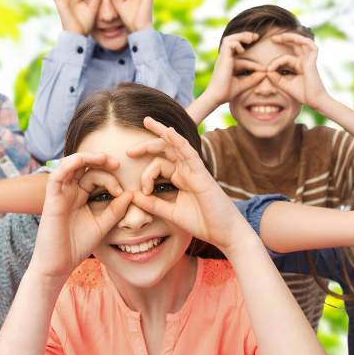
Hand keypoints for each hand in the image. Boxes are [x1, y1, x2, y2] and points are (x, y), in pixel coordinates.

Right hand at [29, 153, 131, 280]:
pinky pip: (56, 176)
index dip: (110, 178)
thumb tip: (130, 194)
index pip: (94, 176)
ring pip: (69, 165)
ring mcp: (60, 194)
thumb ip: (115, 210)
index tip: (122, 192)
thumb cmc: (76, 246)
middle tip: (117, 164)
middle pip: (83, 166)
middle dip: (100, 160)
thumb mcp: (102, 226)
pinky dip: (68, 165)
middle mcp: (69, 192)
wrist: (59, 265)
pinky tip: (82, 160)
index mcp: (80, 196)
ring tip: (103, 158)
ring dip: (86, 157)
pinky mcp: (51, 199)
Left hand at [126, 117, 249, 253]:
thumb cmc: (202, 222)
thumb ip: (153, 204)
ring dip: (161, 131)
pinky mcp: (202, 174)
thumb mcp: (171, 213)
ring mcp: (195, 169)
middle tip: (128, 151)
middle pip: (165, 148)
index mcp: (180, 177)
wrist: (225, 233)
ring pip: (176, 144)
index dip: (146, 176)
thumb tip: (131, 195)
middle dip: (146, 145)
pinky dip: (179, 141)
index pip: (158, 164)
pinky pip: (189, 153)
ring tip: (147, 121)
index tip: (143, 192)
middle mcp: (187, 169)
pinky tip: (169, 132)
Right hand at [203, 32, 267, 104]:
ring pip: (229, 39)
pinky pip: (229, 43)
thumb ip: (253, 79)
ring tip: (251, 39)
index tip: (264, 69)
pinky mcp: (223, 58)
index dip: (254, 63)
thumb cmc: (226, 92)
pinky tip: (243, 50)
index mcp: (227, 64)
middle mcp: (224, 59)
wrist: (216, 97)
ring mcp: (223, 57)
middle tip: (256, 36)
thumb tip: (265, 72)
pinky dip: (237, 43)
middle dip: (244, 36)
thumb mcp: (243, 84)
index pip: (242, 59)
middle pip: (232, 40)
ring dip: (241, 36)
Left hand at [266, 32, 328, 110]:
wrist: (315, 102)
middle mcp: (305, 61)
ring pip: (303, 43)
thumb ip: (276, 78)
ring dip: (293, 37)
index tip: (268, 69)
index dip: (276, 62)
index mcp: (300, 66)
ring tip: (282, 36)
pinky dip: (304, 41)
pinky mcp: (313, 62)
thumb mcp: (286, 85)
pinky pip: (311, 46)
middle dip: (285, 40)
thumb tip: (267, 70)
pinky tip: (295, 39)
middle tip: (273, 38)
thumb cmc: (303, 95)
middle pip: (296, 45)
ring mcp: (310, 60)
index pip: (286, 58)